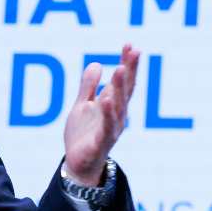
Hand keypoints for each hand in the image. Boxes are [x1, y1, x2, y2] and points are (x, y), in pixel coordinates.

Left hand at [62, 44, 140, 185]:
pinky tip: (106, 100)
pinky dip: (107, 113)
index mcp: (112, 105)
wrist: (78, 164)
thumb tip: (96, 64)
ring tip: (120, 69)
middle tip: (133, 51)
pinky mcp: (101, 142)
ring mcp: (111, 129)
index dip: (127, 63)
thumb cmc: (83, 135)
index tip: (130, 45)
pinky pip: (106, 126)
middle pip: (125, 90)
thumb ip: (88, 86)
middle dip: (129, 70)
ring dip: (119, 88)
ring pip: (118, 106)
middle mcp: (116, 115)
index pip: (123, 81)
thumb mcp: (82, 106)